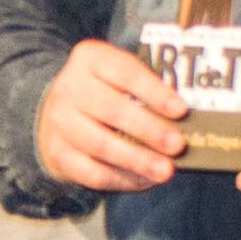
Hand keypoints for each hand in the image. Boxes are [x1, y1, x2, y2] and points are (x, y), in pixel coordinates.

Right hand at [34, 40, 187, 193]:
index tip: (181, 110)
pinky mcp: (57, 153)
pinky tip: (144, 181)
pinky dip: (122, 179)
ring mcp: (60, 122)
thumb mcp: (119, 77)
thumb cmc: (104, 92)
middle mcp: (69, 88)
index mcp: (90, 59)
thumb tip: (185, 119)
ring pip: (101, 145)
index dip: (154, 92)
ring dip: (138, 160)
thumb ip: (148, 90)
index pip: (125, 72)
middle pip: (112, 110)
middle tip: (177, 145)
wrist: (54, 112)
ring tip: (166, 171)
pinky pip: (92, 172)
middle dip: (149, 130)